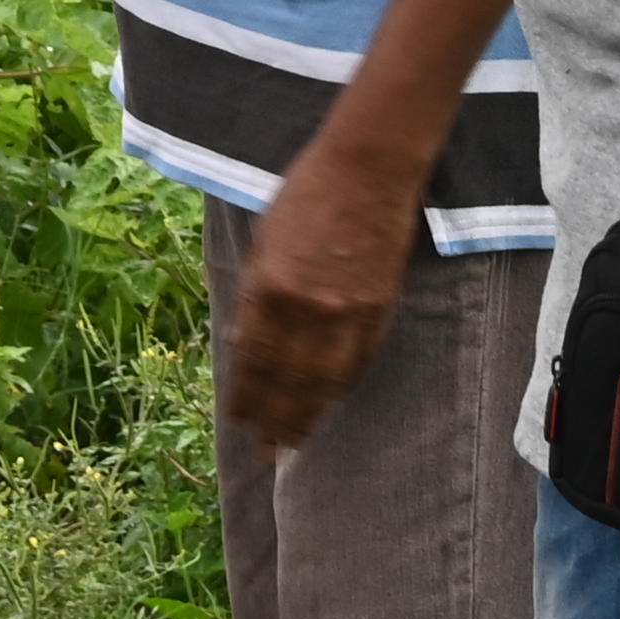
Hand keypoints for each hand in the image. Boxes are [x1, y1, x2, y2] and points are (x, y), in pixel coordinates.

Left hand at [221, 125, 421, 453]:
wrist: (367, 169)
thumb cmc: (305, 194)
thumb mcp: (263, 240)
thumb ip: (255, 294)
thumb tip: (246, 342)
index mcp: (269, 286)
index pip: (253, 360)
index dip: (246, 396)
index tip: (239, 421)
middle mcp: (307, 308)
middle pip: (288, 380)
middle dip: (274, 419)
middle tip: (266, 449)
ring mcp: (348, 311)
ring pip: (325, 381)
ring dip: (309, 415)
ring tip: (296, 442)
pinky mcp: (380, 307)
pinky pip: (360, 361)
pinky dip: (343, 388)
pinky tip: (333, 404)